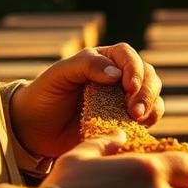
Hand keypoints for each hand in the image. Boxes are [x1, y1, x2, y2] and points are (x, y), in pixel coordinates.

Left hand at [8, 43, 164, 158]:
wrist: (34, 130)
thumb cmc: (44, 96)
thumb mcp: (59, 75)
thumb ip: (86, 65)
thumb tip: (116, 73)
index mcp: (103, 60)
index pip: (127, 57)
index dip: (134, 70)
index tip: (130, 87)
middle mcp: (118, 77)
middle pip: (147, 76)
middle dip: (146, 91)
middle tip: (135, 111)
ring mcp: (124, 100)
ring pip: (153, 96)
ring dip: (152, 106)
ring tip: (138, 120)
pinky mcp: (126, 121)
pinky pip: (149, 118)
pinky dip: (150, 121)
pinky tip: (140, 128)